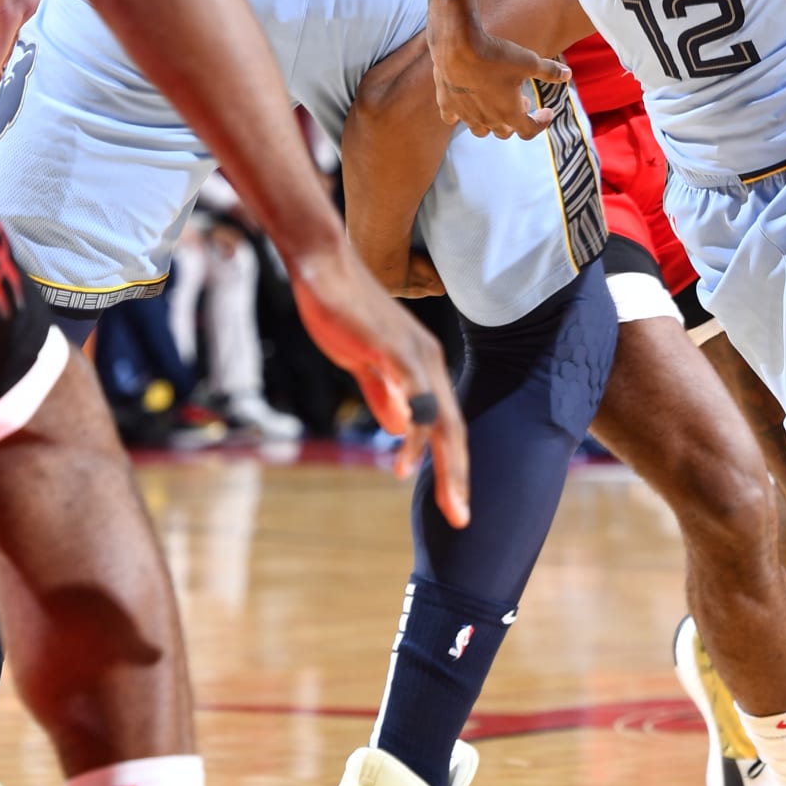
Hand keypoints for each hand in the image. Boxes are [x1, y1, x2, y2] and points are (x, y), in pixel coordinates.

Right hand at [287, 235, 469, 525]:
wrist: (323, 268)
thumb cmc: (345, 313)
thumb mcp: (366, 365)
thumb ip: (385, 395)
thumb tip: (400, 429)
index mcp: (424, 368)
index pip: (448, 425)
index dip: (453, 466)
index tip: (454, 506)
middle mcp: (428, 362)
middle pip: (454, 428)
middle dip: (458, 476)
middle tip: (461, 517)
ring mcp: (413, 354)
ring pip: (440, 416)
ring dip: (439, 461)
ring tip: (440, 498)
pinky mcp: (390, 348)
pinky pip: (411, 392)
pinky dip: (413, 427)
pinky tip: (406, 458)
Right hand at [430, 21, 570, 141]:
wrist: (458, 45)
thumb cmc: (496, 55)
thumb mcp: (529, 61)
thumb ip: (549, 71)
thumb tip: (568, 75)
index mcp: (509, 114)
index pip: (529, 131)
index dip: (541, 123)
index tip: (547, 112)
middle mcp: (487, 120)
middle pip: (504, 132)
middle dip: (516, 119)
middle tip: (521, 101)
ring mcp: (465, 114)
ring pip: (479, 130)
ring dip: (490, 122)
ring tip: (495, 103)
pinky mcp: (446, 103)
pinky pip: (452, 118)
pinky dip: (460, 115)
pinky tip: (465, 104)